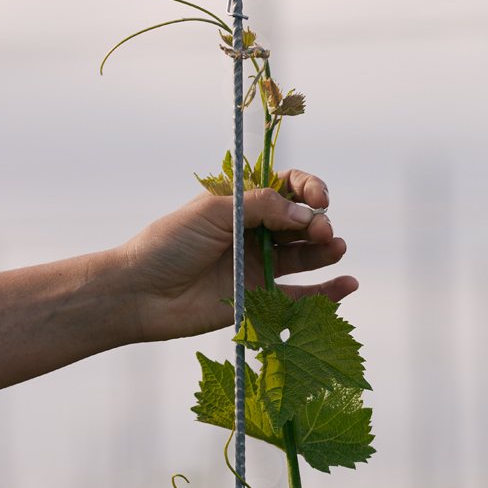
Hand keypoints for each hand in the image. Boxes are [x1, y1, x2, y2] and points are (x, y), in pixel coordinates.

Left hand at [116, 169, 357, 341]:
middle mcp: (254, 232)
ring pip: (305, 255)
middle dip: (317, 222)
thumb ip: (262, 207)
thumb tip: (307, 214)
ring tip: (335, 248)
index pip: (287, 187)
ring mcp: (258, 266)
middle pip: (300, 222)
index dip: (307, 190)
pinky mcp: (259, 300)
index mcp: (241, 203)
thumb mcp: (214, 212)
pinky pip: (301, 296)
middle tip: (321, 230)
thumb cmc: (168, 244)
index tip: (318, 199)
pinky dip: (327, 291)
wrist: (140, 293)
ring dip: (326, 250)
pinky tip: (348, 284)